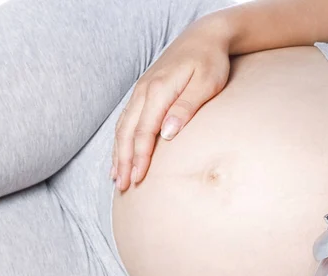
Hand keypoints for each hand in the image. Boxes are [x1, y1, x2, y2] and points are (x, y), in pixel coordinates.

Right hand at [112, 16, 230, 190]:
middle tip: (123, 186)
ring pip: (122, 126)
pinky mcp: (143, 91)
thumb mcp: (206, 83)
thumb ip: (186, 108)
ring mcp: (140, 90)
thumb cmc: (210, 61)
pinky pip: (126, 119)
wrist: (203, 36)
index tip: (138, 179)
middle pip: (127, 132)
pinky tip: (120, 153)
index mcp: (158, 90)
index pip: (144, 131)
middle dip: (124, 160)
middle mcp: (144, 91)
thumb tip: (167, 133)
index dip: (140, 157)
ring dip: (118, 152)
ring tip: (117, 176)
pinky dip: (121, 139)